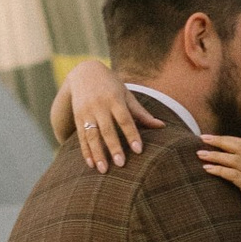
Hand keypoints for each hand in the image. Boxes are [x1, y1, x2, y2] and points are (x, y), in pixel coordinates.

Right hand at [62, 57, 142, 171]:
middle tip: (121, 164)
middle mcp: (99, 105)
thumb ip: (141, 113)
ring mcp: (86, 112)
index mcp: (114, 99)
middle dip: (114, 147)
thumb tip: (162, 126)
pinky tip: (90, 164)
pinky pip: (81, 137)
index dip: (132, 134)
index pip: (125, 119)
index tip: (138, 150)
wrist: (84, 71)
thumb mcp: (126, 94)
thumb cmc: (111, 85)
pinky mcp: (77, 117)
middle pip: (107, 129)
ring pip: (92, 135)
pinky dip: (85, 151)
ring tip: (103, 170)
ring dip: (97, 153)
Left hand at [194, 134, 240, 231]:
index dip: (227, 139)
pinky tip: (207, 169)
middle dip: (220, 141)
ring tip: (201, 154)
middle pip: (240, 147)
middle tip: (202, 139)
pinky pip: (234, 175)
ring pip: (236, 160)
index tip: (210, 138)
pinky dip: (219, 170)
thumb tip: (226, 160)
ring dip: (216, 155)